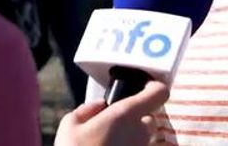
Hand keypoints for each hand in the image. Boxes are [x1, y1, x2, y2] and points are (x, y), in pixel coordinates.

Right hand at [54, 81, 168, 145]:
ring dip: (131, 141)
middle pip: (148, 119)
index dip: (154, 88)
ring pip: (143, 140)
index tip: (146, 87)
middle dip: (135, 121)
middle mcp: (140, 133)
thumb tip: (99, 106)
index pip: (158, 93)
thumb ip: (87, 110)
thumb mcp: (69, 126)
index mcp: (124, 115)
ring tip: (108, 145)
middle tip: (113, 128)